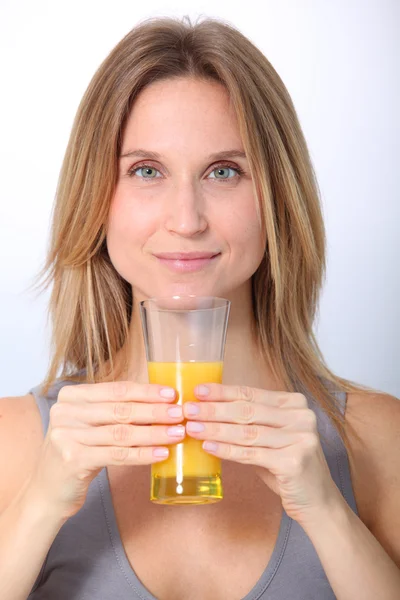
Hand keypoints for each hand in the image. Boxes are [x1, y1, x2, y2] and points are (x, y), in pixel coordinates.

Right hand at [27, 381, 184, 520]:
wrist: (47, 491)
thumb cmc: (77, 453)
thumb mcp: (90, 425)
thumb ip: (114, 411)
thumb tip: (160, 403)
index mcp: (71, 396)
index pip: (116, 389)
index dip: (146, 391)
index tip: (171, 394)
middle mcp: (65, 412)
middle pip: (120, 409)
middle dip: (155, 411)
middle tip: (180, 413)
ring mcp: (66, 435)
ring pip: (121, 432)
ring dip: (154, 433)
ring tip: (177, 433)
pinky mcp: (72, 459)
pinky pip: (117, 455)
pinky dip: (142, 454)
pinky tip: (161, 454)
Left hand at [183, 384, 342, 526]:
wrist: (318, 501)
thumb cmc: (288, 466)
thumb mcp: (271, 438)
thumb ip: (249, 423)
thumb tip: (207, 411)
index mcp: (295, 404)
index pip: (251, 394)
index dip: (222, 392)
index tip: (198, 391)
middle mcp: (301, 417)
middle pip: (248, 411)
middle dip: (214, 410)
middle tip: (189, 410)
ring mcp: (300, 439)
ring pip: (247, 432)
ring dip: (216, 430)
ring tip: (192, 428)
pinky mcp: (294, 462)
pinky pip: (252, 454)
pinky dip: (227, 450)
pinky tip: (208, 447)